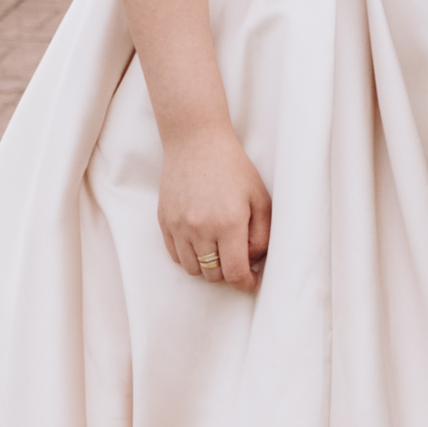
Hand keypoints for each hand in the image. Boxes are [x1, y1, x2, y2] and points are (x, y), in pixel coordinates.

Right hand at [160, 121, 271, 292]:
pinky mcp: (164, 222)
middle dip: (228, 273)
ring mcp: (179, 226)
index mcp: (229, 223)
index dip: (245, 284)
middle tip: (237, 257)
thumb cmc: (233, 168)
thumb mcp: (260, 198)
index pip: (235, 273)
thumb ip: (263, 235)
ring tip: (219, 249)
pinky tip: (201, 242)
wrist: (196, 143)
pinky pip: (176, 256)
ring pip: (193, 269)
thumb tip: (255, 262)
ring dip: (208, 267)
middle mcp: (201, 228)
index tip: (250, 281)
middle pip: (213, 274)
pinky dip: (190, 257)